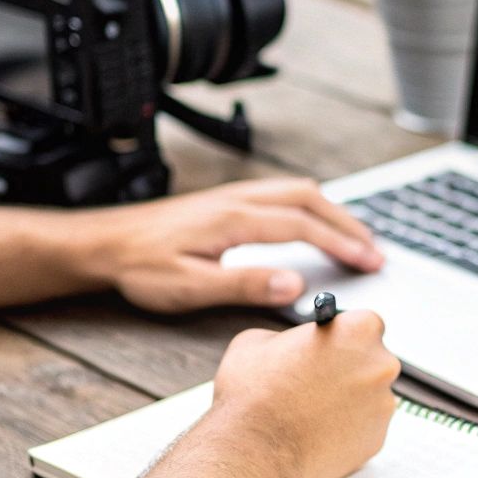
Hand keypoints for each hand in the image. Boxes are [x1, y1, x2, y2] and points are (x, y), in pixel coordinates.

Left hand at [75, 178, 383, 312]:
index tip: (369, 262)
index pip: (303, 227)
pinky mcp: (224, 200)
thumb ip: (244, 284)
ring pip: (296, 191)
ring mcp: (231, 196)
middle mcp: (238, 199)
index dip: (341, 244)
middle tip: (374, 250)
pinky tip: (311, 221)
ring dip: (331, 211)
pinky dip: (309, 205)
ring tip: (354, 236)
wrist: (103, 244)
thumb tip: (294, 284)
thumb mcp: (190, 286)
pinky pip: (280, 193)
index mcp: (235, 219)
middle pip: (309, 200)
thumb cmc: (140, 267)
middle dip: (347, 224)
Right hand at [210, 311, 400, 477]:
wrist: (255, 450)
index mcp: (359, 330)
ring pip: (371, 396)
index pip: (366, 324)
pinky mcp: (377, 439)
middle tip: (319, 379)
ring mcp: (383, 405)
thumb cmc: (255, 394)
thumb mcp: (258, 341)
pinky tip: (320, 431)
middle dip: (350, 368)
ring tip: (314, 410)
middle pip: (373, 361)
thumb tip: (293, 345)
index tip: (331, 346)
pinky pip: (366, 428)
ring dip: (350, 400)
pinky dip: (348, 429)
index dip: (344, 336)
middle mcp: (381, 365)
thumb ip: (288, 336)